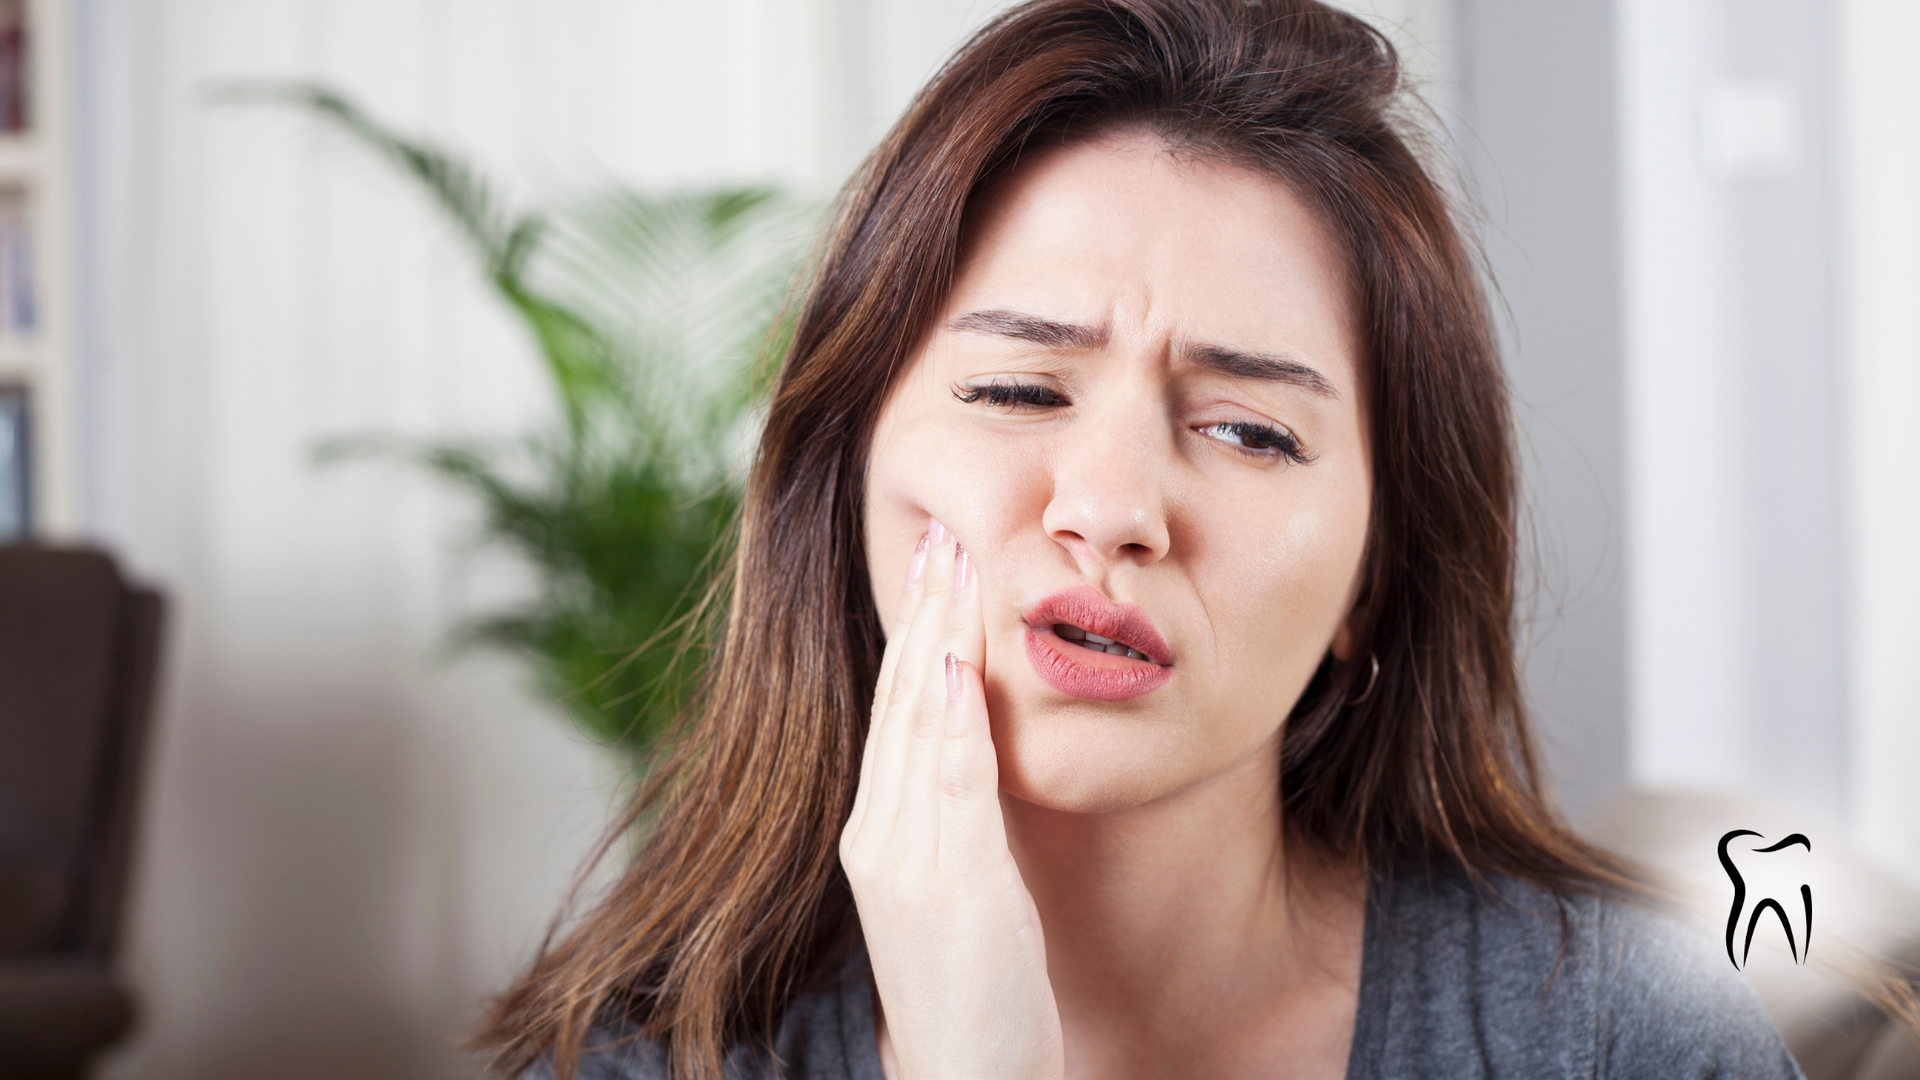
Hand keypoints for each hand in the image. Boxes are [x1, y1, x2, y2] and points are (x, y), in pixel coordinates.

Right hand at [840, 521, 1065, 1079]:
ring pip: (921, 724)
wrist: (966, 1079)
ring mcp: (907, 858)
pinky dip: (953, 718)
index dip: (915, 632)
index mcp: (880, 831)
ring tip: (951, 564)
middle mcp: (880, 834)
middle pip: (902, 700)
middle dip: (922, 612)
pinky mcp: (947, 884)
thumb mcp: (961, 886)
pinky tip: (962, 665)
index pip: (898, 709)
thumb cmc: (974, 990)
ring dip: (938, 638)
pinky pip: (949, 783)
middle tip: (938, 531)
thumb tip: (979, 745)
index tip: (933, 563)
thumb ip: (958, 815)